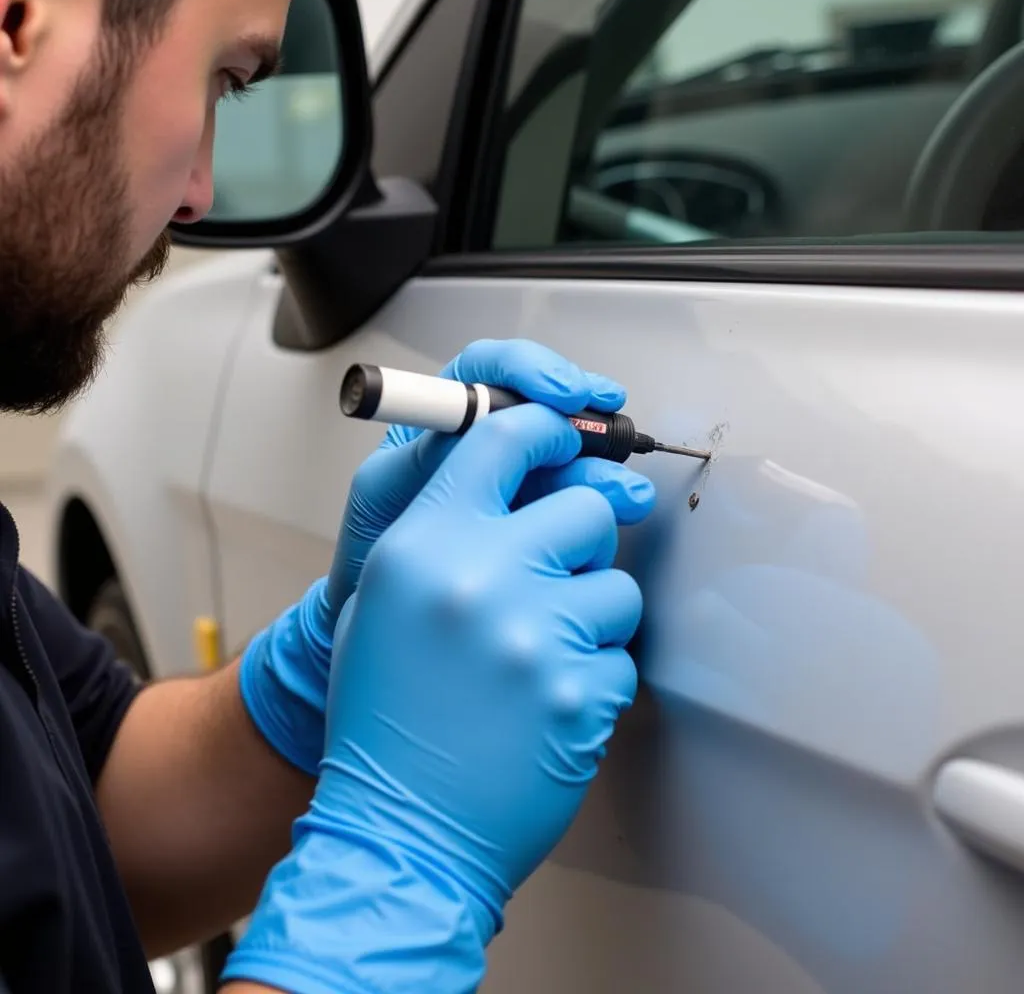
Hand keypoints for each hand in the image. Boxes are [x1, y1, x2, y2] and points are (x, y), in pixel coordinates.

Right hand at [239, 340, 655, 775]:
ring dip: (594, 616)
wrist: (399, 828)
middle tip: (557, 574)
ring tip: (545, 655)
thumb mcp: (383, 603)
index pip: (503, 440)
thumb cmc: (384, 717)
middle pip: (585, 505)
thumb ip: (443, 532)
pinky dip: (597, 677)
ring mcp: (535, 635)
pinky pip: (622, 657)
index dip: (546, 430)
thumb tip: (516, 485)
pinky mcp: (580, 693)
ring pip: (618, 584)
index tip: (566, 440)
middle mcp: (480, 576)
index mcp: (423, 546)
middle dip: (583, 537)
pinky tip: (549, 704)